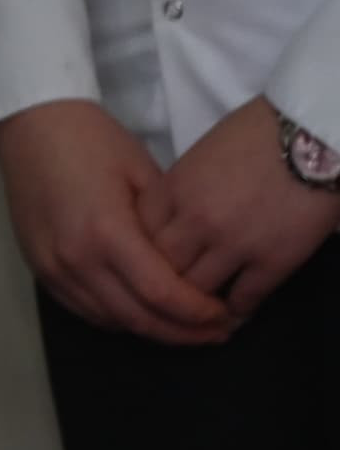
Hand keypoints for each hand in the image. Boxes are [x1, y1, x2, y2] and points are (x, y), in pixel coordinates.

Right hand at [0, 98, 233, 343]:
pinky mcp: (38, 268)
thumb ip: (168, 229)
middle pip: (138, 319)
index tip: (227, 316)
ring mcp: (52, 267)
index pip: (162, 295)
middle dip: (183, 333)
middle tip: (217, 332)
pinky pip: (83, 310)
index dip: (199, 314)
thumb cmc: (92, 140)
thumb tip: (194, 270)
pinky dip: (117, 319)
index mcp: (107, 232)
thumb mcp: (144, 176)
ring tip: (184, 327)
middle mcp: (76, 259)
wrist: (31, 124)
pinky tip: (142, 313)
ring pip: (111, 321)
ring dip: (151, 330)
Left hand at [137, 96, 339, 320]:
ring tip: (197, 313)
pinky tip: (233, 311)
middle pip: (162, 268)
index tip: (144, 264)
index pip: (139, 236)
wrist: (310, 138)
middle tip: (167, 296)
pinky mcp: (273, 261)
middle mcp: (196, 222)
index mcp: (174, 190)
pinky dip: (235, 310)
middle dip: (162, 283)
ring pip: (197, 291)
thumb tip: (168, 217)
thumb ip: (179, 189)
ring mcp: (234, 244)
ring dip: (195, 304)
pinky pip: (244, 298)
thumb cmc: (255, 136)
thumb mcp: (199, 156)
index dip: (140, 253)